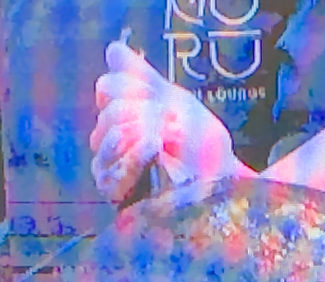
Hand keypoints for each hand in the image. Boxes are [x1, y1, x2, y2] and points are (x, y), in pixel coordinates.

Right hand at [91, 39, 243, 199]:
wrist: (216, 176)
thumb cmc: (197, 141)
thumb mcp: (170, 100)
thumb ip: (140, 76)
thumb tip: (112, 49)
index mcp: (121, 112)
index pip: (108, 87)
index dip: (139, 90)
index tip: (164, 103)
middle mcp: (108, 136)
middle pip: (110, 110)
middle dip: (146, 113)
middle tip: (171, 127)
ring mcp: (108, 163)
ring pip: (110, 134)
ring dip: (146, 134)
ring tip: (166, 144)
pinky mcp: (112, 189)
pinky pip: (111, 167)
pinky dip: (136, 156)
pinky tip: (153, 151)